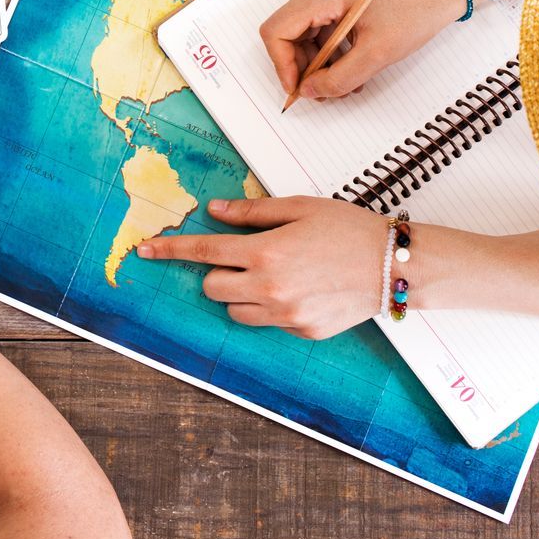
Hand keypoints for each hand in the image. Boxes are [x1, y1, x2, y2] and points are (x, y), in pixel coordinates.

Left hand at [138, 197, 388, 338]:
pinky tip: (299, 290)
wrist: (393, 266)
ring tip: (274, 274)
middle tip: (244, 258)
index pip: (203, 253)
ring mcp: (286, 314)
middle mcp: (271, 288)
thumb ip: (252, 213)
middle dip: (218, 273)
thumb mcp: (298, 207)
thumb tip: (214, 212)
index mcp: (266, 252)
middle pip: (212, 288)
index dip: (170, 251)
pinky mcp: (303, 331)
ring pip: (235, 311)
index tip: (145, 251)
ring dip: (241, 294)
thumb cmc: (347, 229)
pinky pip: (268, 323)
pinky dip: (271, 308)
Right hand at [259, 0, 466, 99]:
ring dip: (317, 59)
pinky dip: (328, 45)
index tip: (299, 89)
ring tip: (343, 80)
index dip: (282, 65)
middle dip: (303, 65)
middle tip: (324, 90)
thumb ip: (339, 78)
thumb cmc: (418, 9)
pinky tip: (349, 62)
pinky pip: (318, 20)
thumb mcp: (378, 53)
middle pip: (288, 30)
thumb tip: (309, 91)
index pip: (277, 31)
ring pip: (302, 28)